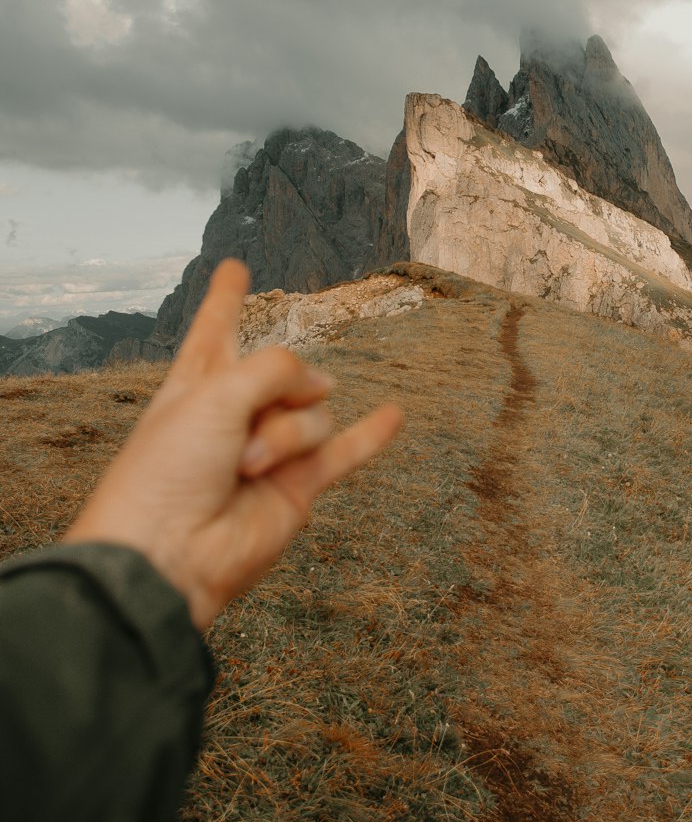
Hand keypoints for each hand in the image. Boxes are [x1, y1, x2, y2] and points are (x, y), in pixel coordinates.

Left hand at [64, 259, 402, 630]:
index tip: (233, 268)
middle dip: (277, 387)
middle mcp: (234, 414)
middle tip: (247, 424)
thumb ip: (277, 370)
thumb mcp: (215, 392)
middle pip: (281, 371)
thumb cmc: (168, 471)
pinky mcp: (297, 487)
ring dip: (287, 435)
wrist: (170, 553)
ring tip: (249, 466)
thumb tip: (325, 387)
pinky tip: (393, 415)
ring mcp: (270, 450)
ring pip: (311, 414)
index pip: (216, 330)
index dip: (225, 299)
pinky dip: (371, 435)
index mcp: (197, 386)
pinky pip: (344, 452)